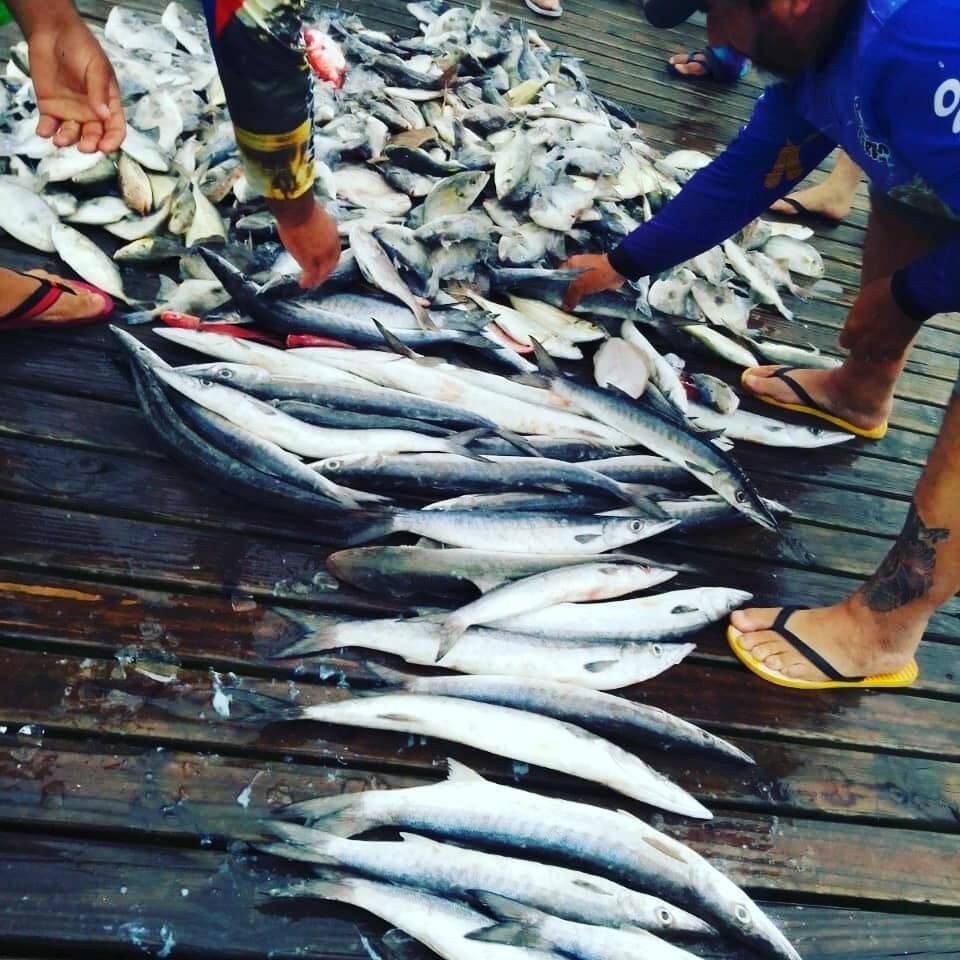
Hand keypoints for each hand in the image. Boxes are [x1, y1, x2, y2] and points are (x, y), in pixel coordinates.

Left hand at [25, 11, 124, 152]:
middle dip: (90, 144)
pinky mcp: (50, 108)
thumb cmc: (82, 47)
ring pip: (72, 135)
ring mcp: (71, 112)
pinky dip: (46, 131)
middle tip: (83, 146)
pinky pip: (49, 125)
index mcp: (108, 104)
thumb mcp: (97, 67)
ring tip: (59, 140)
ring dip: (67, 140)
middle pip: (94, 136)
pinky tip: (44, 132)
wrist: (52, 33)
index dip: (112, 141)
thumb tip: (103, 115)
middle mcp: (91, 113)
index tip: (105, 147)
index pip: (115, 129)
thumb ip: (100, 91)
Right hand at [268, 193, 340, 288]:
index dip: (329, 257)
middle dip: (325, 270)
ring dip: (316, 279)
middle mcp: (330, 244)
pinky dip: (308, 280)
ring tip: (308, 284)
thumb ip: (311, 222)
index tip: (322, 262)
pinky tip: (303, 284)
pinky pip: (311, 274)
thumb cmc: (299, 205)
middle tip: (318, 277)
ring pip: (322, 270)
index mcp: (332, 231)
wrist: (297, 209)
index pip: (333, 249)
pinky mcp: (311, 259)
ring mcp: (322, 253)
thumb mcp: (310, 214)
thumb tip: (304, 220)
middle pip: (330, 262)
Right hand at [560, 253, 626, 310]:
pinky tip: (586, 301)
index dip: (557, 285)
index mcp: (572, 263)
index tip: (556, 295)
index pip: (559, 274)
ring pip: (580, 284)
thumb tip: (565, 306)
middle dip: (568, 291)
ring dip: (579, 293)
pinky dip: (587, 293)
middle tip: (565, 302)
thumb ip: (571, 296)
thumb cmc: (599, 273)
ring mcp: (589, 270)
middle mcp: (580, 265)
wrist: (619, 270)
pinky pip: (589, 287)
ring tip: (574, 304)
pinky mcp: (598, 276)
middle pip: (570, 280)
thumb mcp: (581, 285)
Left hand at [839, 275, 922, 363]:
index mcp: (852, 327)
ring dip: (877, 354)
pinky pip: (892, 357)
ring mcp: (881, 346)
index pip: (845, 343)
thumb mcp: (864, 298)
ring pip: (874, 359)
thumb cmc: (885, 288)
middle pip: (858, 354)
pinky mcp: (898, 347)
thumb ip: (857, 312)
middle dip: (862, 349)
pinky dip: (893, 353)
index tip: (856, 337)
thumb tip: (856, 314)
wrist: (910, 291)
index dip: (851, 340)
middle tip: (869, 343)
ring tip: (882, 347)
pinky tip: (895, 346)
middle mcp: (864, 340)